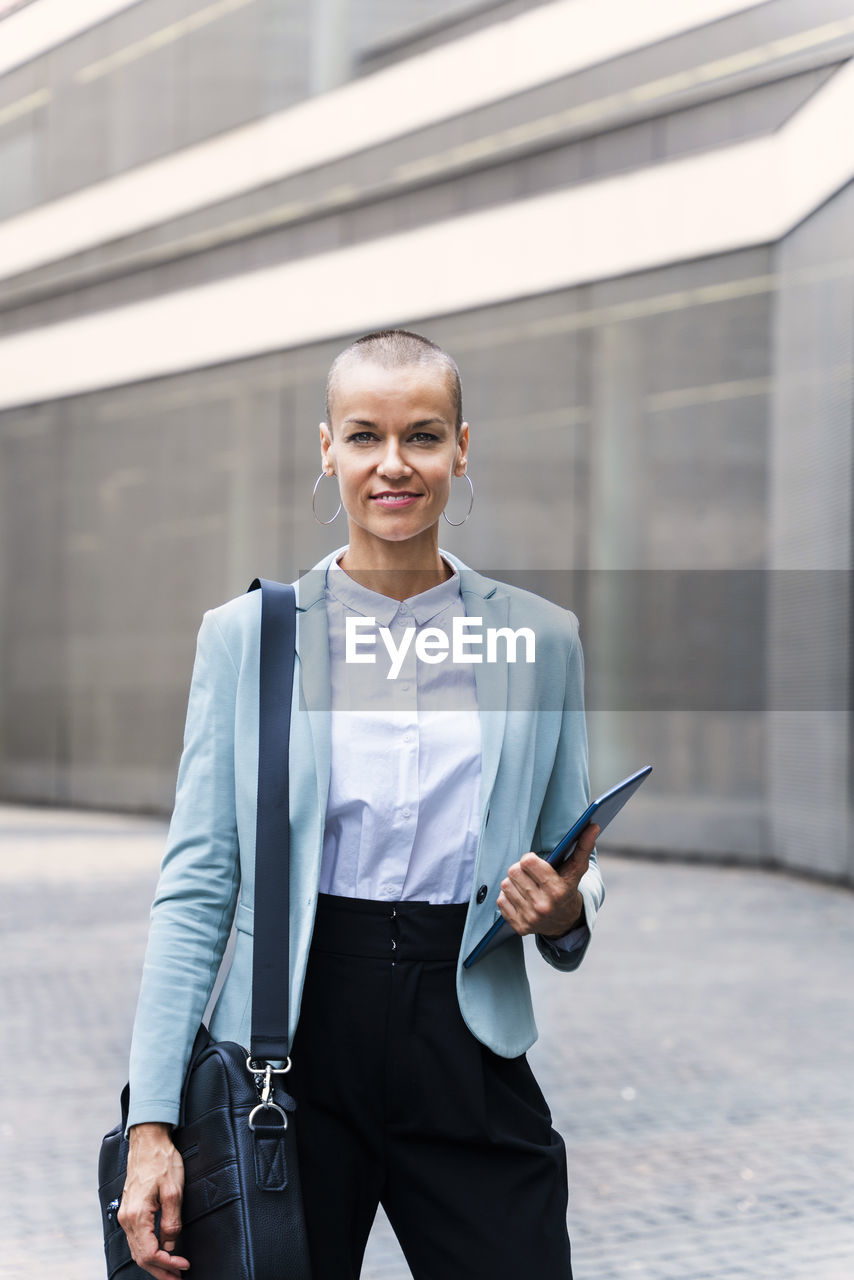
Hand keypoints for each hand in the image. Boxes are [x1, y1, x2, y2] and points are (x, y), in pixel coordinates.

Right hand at [118, 1123, 189, 1277]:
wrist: (148, 1140)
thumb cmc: (161, 1160)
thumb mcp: (174, 1190)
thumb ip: (172, 1221)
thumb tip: (170, 1244)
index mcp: (137, 1215)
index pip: (150, 1253)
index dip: (168, 1264)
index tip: (183, 1266)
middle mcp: (127, 1218)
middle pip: (141, 1257)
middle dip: (160, 1271)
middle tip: (177, 1278)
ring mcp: (126, 1214)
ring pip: (137, 1250)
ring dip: (154, 1263)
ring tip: (170, 1270)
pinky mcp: (129, 1210)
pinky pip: (136, 1238)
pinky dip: (148, 1250)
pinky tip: (159, 1252)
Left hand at [497, 823, 599, 939]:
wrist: (565, 922)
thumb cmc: (568, 889)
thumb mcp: (576, 870)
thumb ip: (583, 847)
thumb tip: (593, 826)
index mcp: (558, 890)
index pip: (527, 861)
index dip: (530, 859)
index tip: (535, 863)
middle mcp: (543, 907)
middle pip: (514, 871)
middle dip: (520, 870)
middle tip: (530, 874)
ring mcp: (530, 918)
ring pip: (506, 885)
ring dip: (514, 883)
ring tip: (526, 886)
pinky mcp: (519, 927)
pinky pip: (500, 901)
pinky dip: (508, 897)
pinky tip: (521, 898)